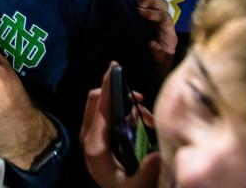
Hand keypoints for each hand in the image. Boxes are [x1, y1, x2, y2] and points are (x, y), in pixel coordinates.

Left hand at [81, 64, 161, 187]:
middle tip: (141, 101)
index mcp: (94, 145)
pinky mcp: (98, 137)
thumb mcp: (134, 186)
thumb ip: (145, 173)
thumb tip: (156, 155)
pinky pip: (107, 115)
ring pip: (103, 107)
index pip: (99, 108)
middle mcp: (89, 136)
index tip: (114, 69)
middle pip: (97, 101)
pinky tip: (142, 123)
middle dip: (118, 94)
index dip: (107, 87)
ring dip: (124, 105)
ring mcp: (92, 135)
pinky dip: (124, 113)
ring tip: (147, 117)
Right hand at [135, 0, 176, 76]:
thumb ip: (158, 54)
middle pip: (163, 6)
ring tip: (132, 0)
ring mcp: (156, 21)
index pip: (164, 18)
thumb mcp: (158, 65)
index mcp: (168, 35)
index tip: (139, 12)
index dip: (153, 13)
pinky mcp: (147, 20)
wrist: (154, 71)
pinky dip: (138, 0)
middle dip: (150, 1)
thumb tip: (153, 43)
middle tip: (137, 3)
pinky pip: (146, 5)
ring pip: (156, 3)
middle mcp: (165, 25)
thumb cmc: (157, 68)